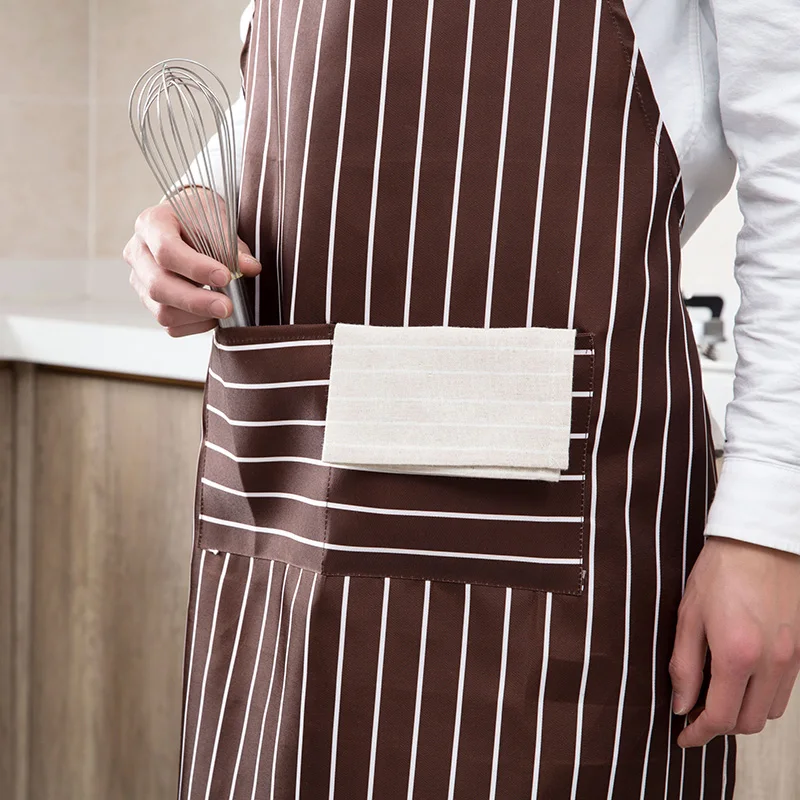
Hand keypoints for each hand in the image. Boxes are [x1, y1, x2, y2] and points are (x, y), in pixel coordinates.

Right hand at [123, 188, 260, 336]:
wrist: (190, 224)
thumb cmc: (202, 219)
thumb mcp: (218, 220)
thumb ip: (232, 245)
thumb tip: (250, 268)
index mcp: (152, 223)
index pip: (166, 250)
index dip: (196, 268)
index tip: (225, 277)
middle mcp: (138, 252)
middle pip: (159, 286)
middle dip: (196, 301)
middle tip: (227, 307)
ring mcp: (141, 280)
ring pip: (162, 311)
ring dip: (198, 316)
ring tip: (224, 308)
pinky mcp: (150, 302)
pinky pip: (171, 325)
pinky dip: (196, 325)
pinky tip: (213, 315)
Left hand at [670, 537, 799, 747]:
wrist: (760, 541)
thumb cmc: (719, 572)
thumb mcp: (688, 615)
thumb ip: (683, 664)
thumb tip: (681, 704)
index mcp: (737, 655)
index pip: (721, 717)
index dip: (699, 733)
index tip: (683, 736)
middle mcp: (771, 664)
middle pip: (748, 723)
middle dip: (720, 726)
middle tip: (695, 712)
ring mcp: (791, 660)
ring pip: (769, 711)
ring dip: (743, 713)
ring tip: (717, 695)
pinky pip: (783, 691)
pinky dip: (761, 696)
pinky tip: (741, 679)